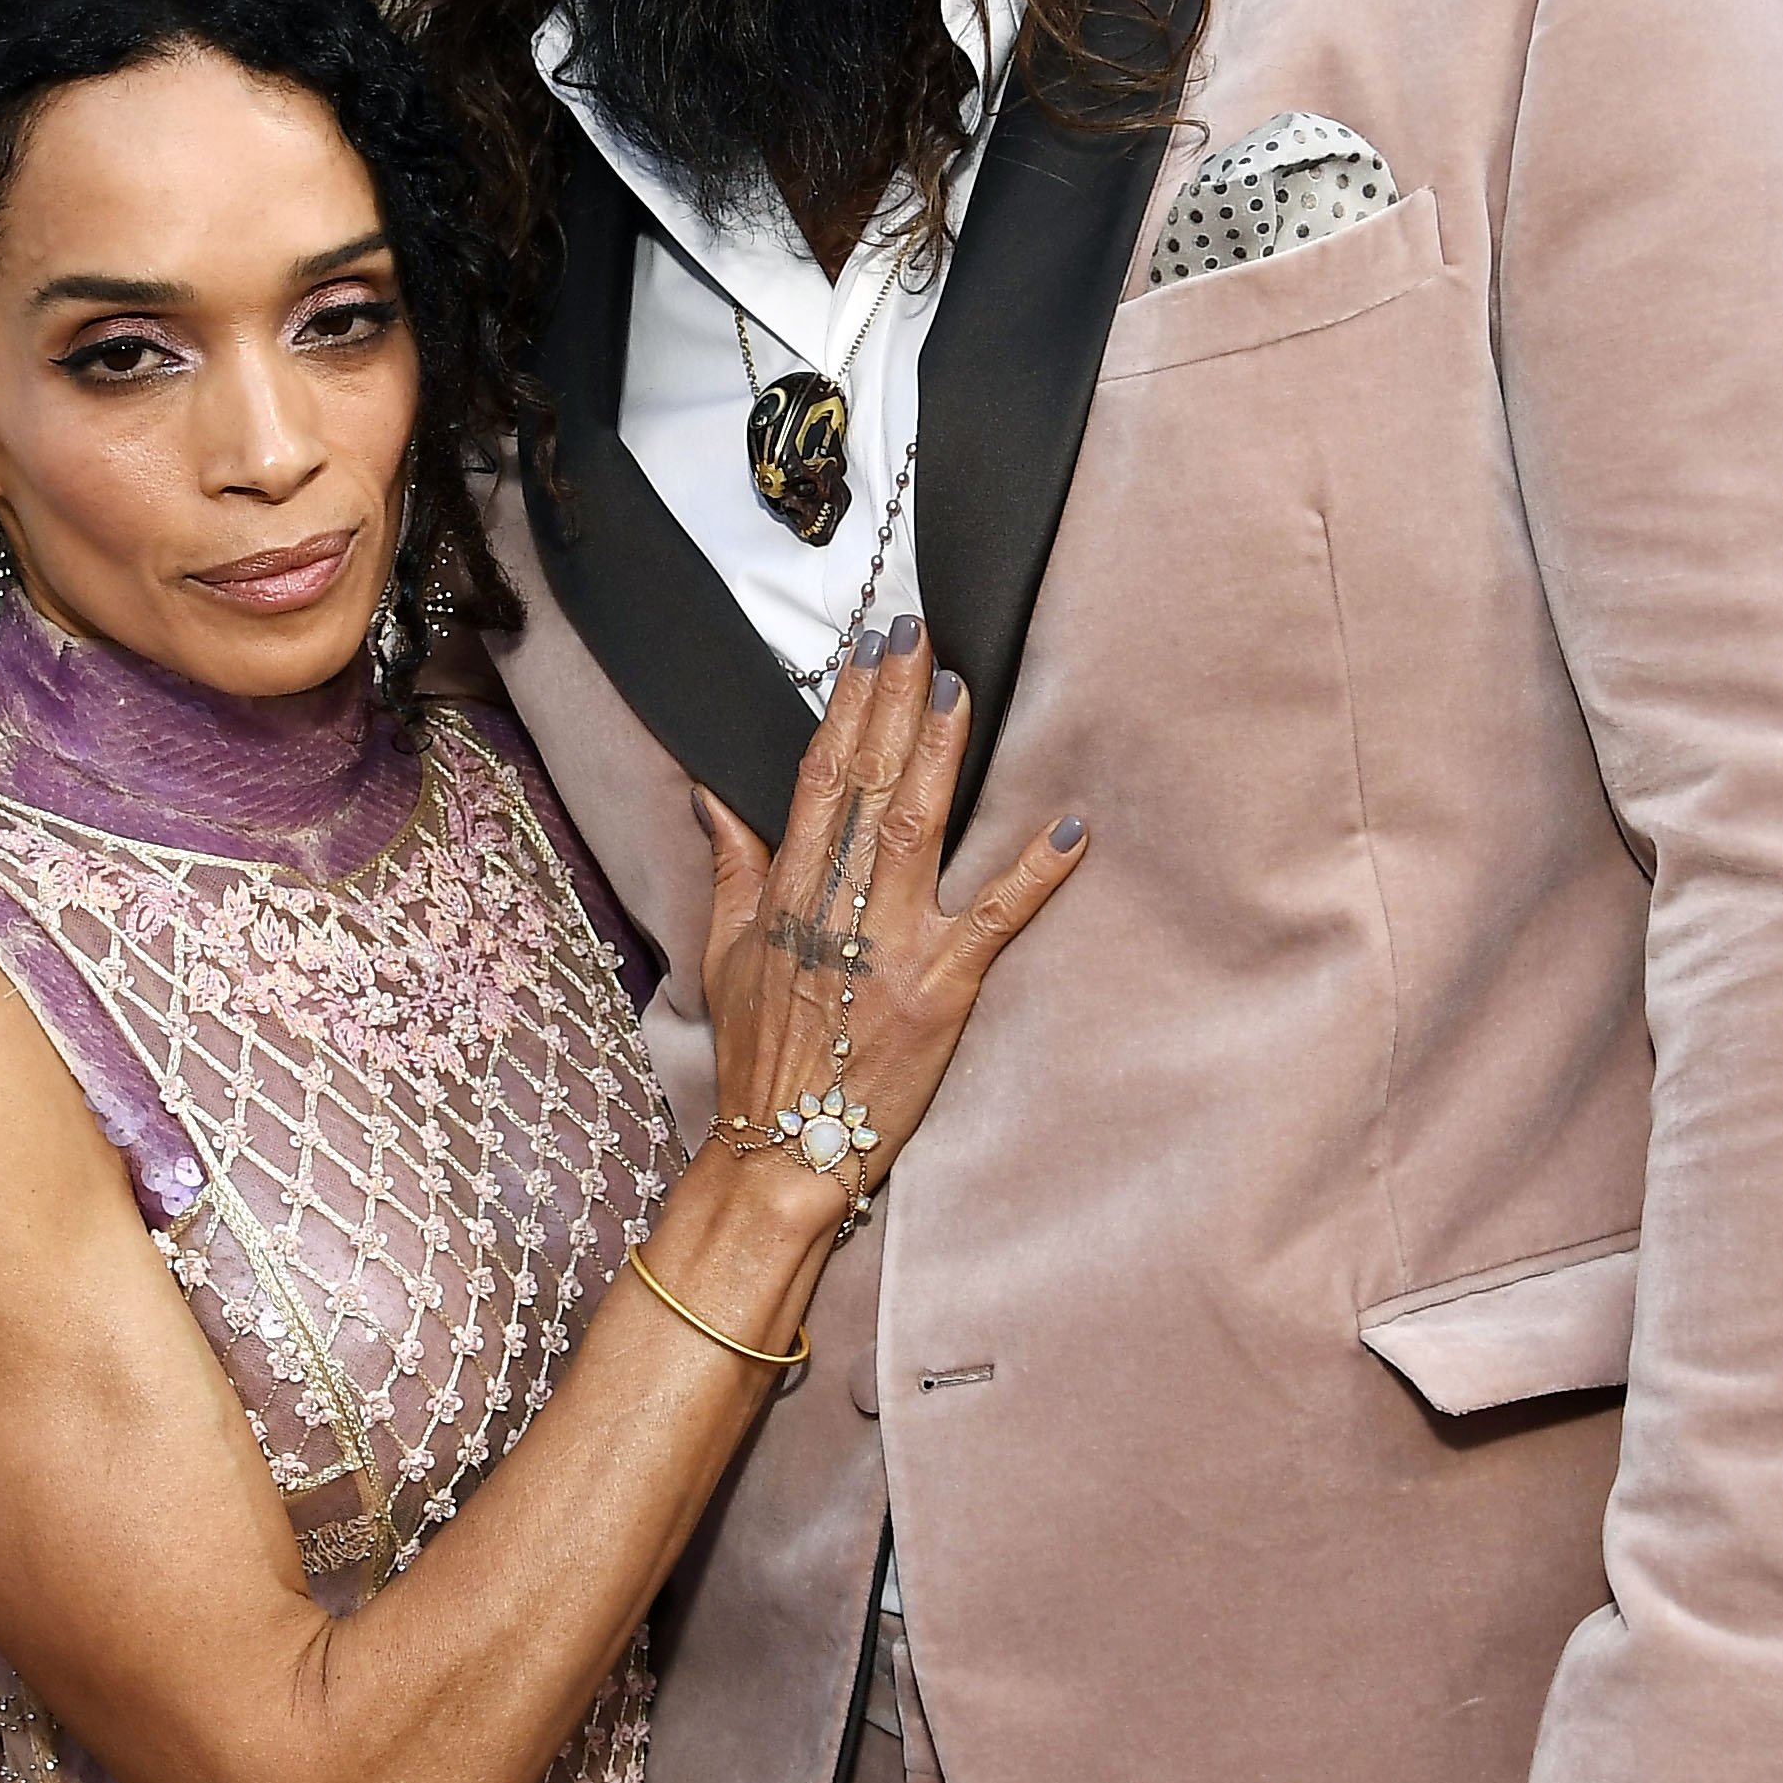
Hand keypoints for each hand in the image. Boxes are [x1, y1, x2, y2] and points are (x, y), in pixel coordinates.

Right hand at [689, 622, 1084, 1229]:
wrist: (781, 1150)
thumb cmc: (759, 1058)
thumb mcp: (723, 955)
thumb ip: (729, 866)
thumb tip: (712, 794)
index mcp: (790, 895)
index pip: (820, 778)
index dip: (846, 706)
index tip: (868, 646)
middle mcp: (839, 909)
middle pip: (867, 784)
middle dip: (893, 702)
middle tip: (918, 632)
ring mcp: (893, 947)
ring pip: (918, 829)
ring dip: (939, 754)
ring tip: (959, 687)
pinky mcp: (942, 990)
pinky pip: (996, 919)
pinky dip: (1035, 871)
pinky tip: (1070, 822)